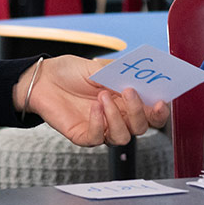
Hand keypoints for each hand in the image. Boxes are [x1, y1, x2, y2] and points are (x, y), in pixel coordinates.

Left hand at [23, 56, 167, 147]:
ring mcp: (102, 128)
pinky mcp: (84, 136)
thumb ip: (120, 72)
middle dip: (139, 112)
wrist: (43, 78)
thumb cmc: (71, 71)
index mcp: (126, 100)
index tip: (160, 101)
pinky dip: (99, 123)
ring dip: (116, 117)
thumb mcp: (99, 66)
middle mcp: (117, 117)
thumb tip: (141, 74)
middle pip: (141, 127)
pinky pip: (98, 138)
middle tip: (130, 92)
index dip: (160, 111)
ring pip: (123, 137)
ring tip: (102, 96)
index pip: (151, 113)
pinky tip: (93, 107)